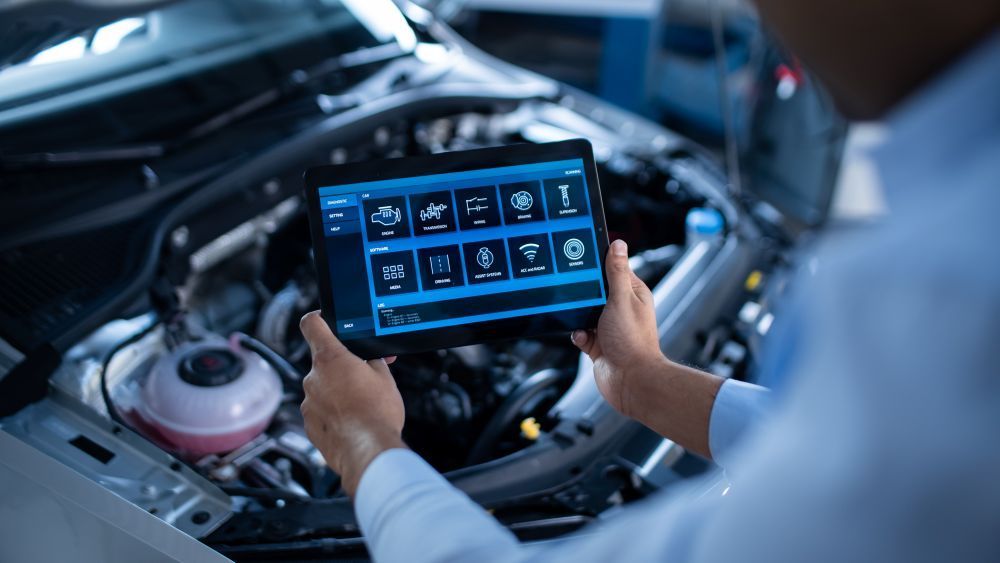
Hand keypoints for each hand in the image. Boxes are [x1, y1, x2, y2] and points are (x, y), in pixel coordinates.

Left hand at [299, 311, 406, 495]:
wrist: (369, 451)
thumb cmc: (377, 414)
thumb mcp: (384, 378)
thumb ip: (371, 362)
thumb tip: (368, 360)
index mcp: (331, 358)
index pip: (312, 324)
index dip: (318, 319)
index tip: (325, 321)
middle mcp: (313, 378)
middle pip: (323, 362)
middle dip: (341, 368)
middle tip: (363, 379)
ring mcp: (308, 402)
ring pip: (322, 388)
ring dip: (337, 392)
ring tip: (360, 406)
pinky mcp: (309, 424)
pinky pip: (320, 411)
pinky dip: (333, 413)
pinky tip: (351, 421)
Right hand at [571, 239, 667, 416]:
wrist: (630, 381)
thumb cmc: (633, 342)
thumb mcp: (621, 299)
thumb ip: (616, 272)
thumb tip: (618, 244)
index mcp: (633, 294)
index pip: (615, 270)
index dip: (600, 264)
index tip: (584, 257)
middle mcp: (622, 310)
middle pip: (596, 291)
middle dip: (584, 292)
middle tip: (575, 290)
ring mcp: (609, 328)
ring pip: (585, 312)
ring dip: (578, 315)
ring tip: (580, 318)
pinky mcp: (598, 344)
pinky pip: (580, 333)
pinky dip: (578, 335)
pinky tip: (582, 337)